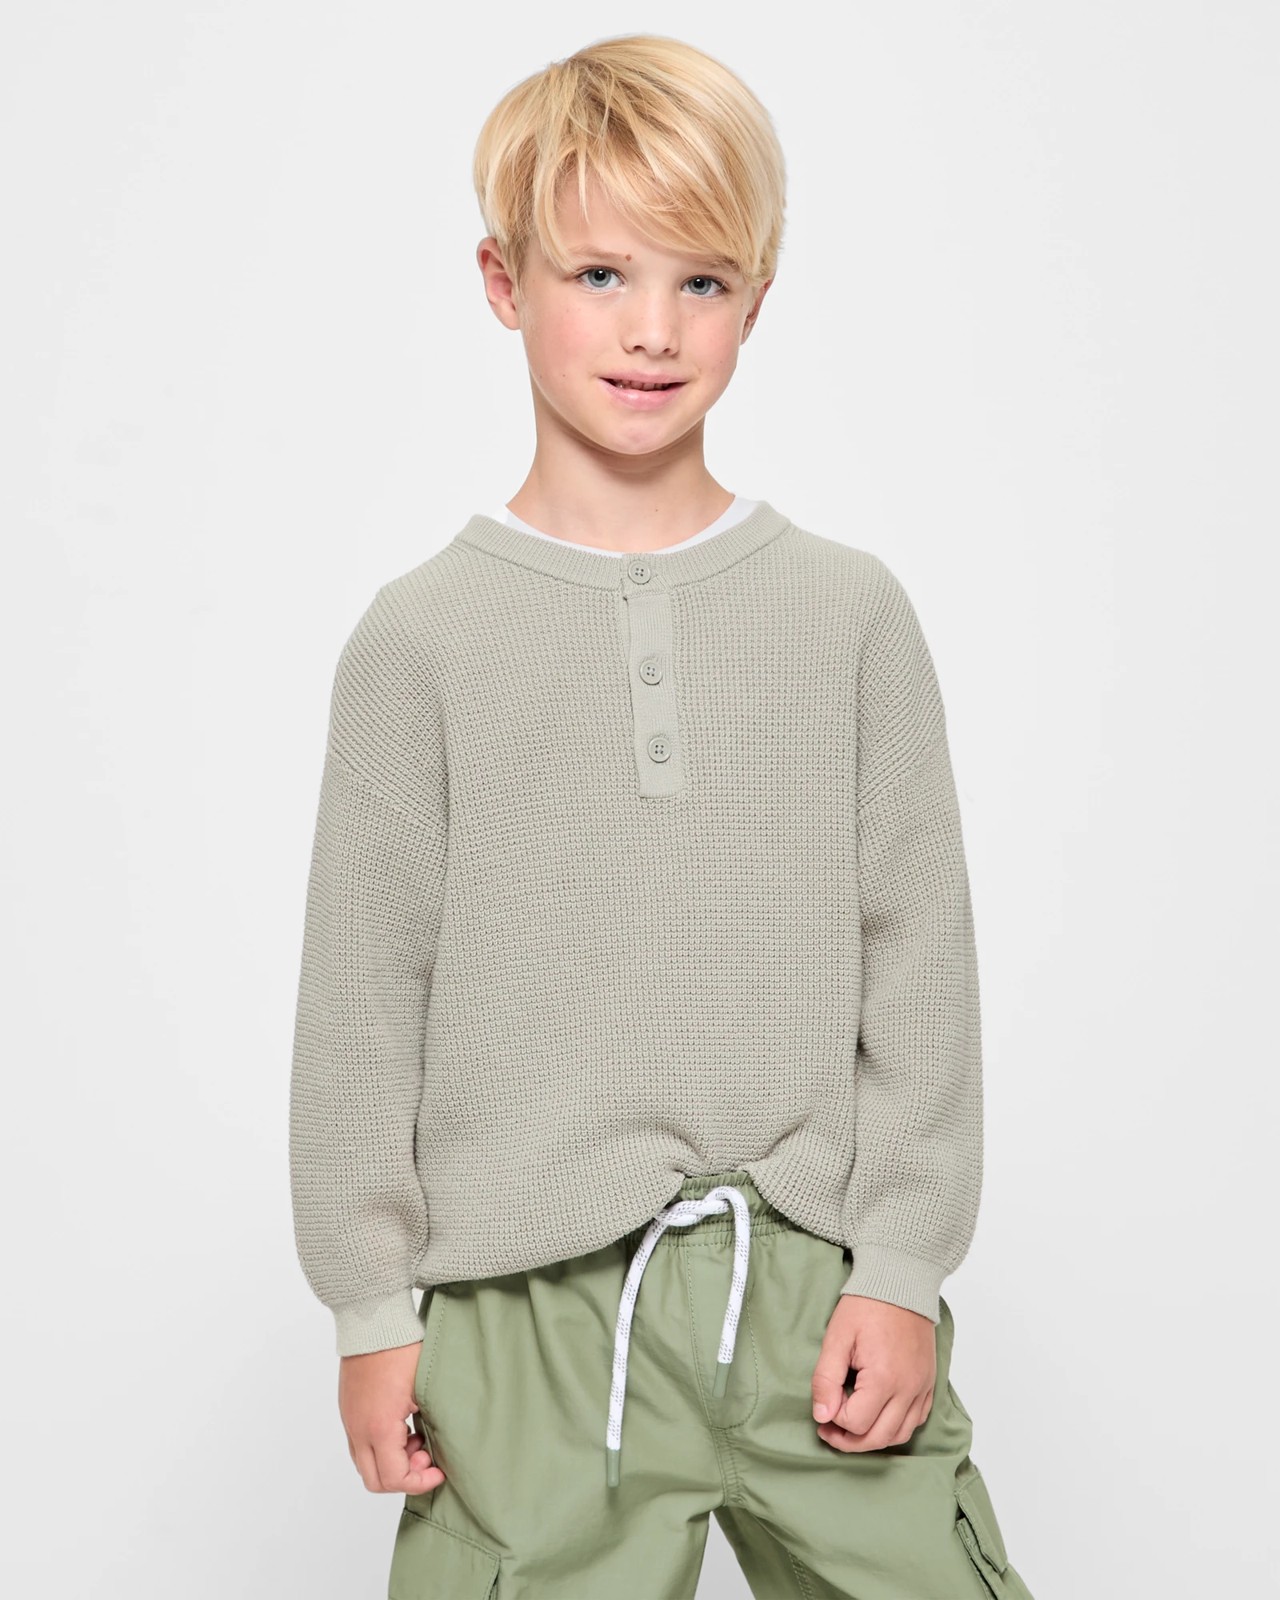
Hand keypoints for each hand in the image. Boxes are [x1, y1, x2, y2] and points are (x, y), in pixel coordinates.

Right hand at [339, 1341, 446, 1493]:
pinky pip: (360, 1444)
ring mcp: (350, 1420)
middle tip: (425, 1456)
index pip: (393, 1478)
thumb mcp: (425, 1391)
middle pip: (374, 1480)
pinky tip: (402, 1425)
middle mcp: (358, 1429)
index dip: (419, 1482)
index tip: (438, 1471)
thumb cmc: (401, 1349)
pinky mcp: (348, 1409)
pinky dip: (380, 1447)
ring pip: (365, 1463)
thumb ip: (430, 1427)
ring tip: (416, 1437)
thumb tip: (439, 1449)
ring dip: (391, 1461)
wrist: (374, 1321)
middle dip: (403, 1477)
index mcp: (378, 1428)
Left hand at [810, 1293, 935, 1451]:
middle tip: (829, 1429)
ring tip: (851, 1427)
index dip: (834, 1421)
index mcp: (884, 1378)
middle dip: (850, 1440)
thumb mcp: (837, 1338)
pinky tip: (878, 1416)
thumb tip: (823, 1415)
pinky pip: (916, 1420)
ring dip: (873, 1439)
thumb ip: (826, 1379)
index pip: (856, 1423)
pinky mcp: (929, 1383)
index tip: (823, 1409)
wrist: (900, 1282)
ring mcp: (922, 1388)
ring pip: (900, 1435)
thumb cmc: (867, 1306)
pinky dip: (896, 1427)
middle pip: (879, 1438)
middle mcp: (908, 1389)